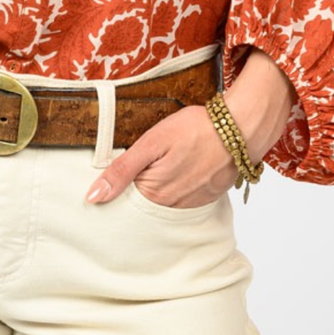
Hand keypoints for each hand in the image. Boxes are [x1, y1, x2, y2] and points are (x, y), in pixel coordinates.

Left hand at [84, 104, 238, 207]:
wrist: (240, 128)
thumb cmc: (196, 129)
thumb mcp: (152, 143)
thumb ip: (121, 170)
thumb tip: (93, 197)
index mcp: (154, 194)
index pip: (124, 197)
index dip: (120, 180)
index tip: (123, 167)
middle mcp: (172, 206)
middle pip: (145, 199)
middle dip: (141, 182)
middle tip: (151, 157)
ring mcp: (192, 203)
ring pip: (165, 198)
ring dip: (161, 183)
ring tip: (168, 159)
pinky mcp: (208, 197)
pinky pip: (185, 196)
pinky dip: (180, 183)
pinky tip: (183, 165)